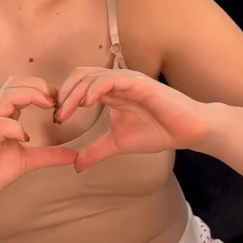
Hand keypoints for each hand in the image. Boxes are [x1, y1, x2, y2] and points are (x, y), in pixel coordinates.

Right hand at [0, 77, 76, 212]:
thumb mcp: (25, 161)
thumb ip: (48, 155)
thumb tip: (74, 155)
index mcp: (2, 115)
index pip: (19, 85)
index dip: (42, 87)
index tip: (60, 101)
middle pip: (14, 83)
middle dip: (39, 86)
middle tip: (57, 102)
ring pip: (6, 96)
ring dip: (31, 96)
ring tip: (48, 109)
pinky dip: (15, 127)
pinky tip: (25, 138)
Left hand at [56, 67, 208, 171]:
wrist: (187, 131)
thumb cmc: (157, 131)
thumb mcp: (118, 143)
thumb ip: (96, 151)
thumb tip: (76, 167)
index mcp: (110, 92)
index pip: (79, 85)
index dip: (64, 98)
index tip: (55, 120)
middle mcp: (116, 81)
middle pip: (80, 75)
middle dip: (64, 94)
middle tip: (56, 116)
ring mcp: (127, 80)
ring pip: (92, 75)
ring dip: (74, 93)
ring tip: (65, 113)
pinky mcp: (139, 83)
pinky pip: (111, 79)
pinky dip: (95, 88)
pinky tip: (86, 104)